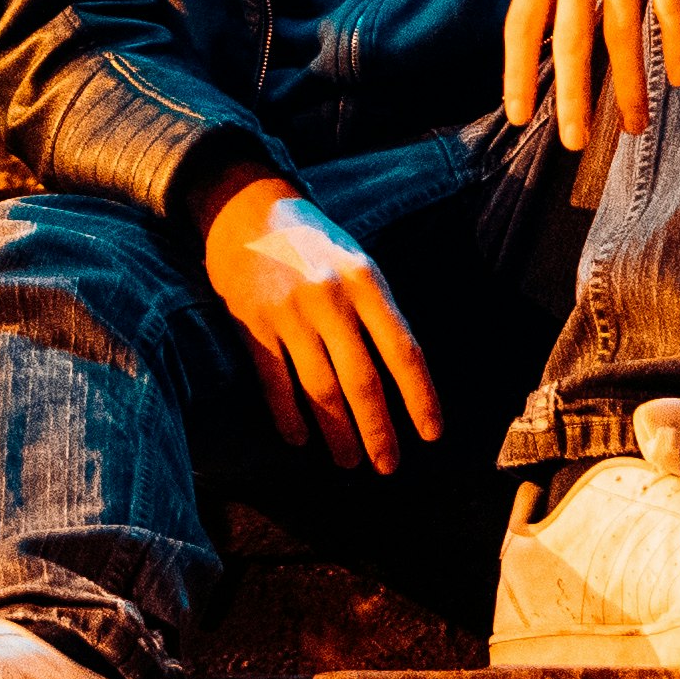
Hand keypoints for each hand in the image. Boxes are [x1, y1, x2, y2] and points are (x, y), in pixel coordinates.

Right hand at [200, 173, 440, 473]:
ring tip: (350, 460)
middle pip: (362, 380)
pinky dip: (288, 418)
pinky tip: (300, 440)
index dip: (421, 397)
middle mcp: (329, 298)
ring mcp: (288, 313)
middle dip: (378, 431)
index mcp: (366, 281)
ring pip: (319, 390)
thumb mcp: (359, 264)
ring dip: (337, 434)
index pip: (403, 350)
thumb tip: (405, 381)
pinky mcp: (251, 325)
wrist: (247, 211)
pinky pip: (274, 384)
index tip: (432, 435)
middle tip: (388, 466)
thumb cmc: (316, 245)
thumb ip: (380, 315)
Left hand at [510, 0, 679, 180]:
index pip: (523, 21)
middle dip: (574, 96)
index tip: (521, 114)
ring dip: (630, 83)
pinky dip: (675, 41)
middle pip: (572, 36)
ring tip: (636, 124)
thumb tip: (546, 29)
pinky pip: (670, 0)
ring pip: (624, 28)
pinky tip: (679, 74)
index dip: (520, 72)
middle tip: (578, 142)